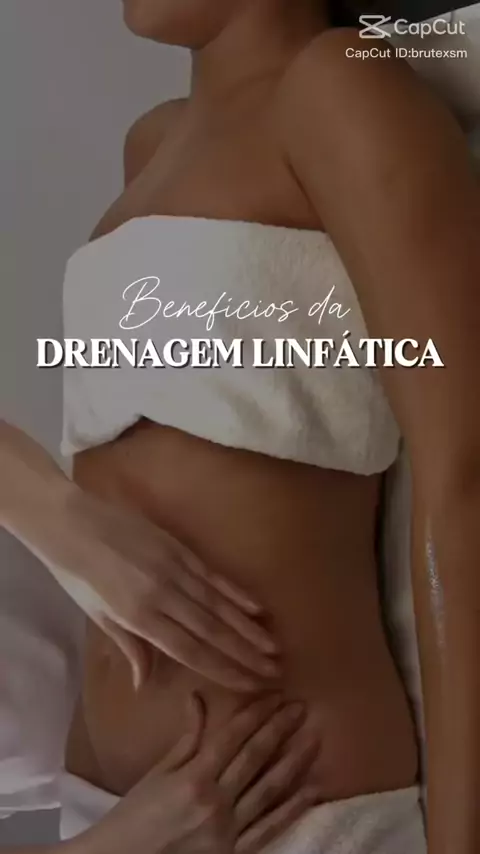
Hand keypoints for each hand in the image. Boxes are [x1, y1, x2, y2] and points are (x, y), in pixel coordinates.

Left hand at [42, 483, 279, 691]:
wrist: (71, 523)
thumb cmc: (77, 574)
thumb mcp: (98, 615)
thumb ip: (129, 646)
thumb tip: (145, 683)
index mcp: (139, 617)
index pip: (190, 650)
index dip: (223, 669)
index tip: (249, 684)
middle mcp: (163, 596)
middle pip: (211, 631)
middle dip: (245, 654)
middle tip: (274, 671)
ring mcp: (174, 569)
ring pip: (218, 604)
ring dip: (248, 628)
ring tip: (273, 647)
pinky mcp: (179, 548)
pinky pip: (213, 576)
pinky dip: (236, 593)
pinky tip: (256, 608)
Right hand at [80, 693, 319, 853]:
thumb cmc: (135, 816)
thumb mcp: (158, 772)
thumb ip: (186, 738)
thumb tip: (198, 697)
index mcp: (193, 777)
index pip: (232, 737)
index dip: (255, 714)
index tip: (274, 695)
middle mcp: (214, 802)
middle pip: (254, 758)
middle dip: (279, 730)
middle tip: (301, 707)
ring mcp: (228, 831)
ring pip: (268, 790)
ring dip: (294, 763)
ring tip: (315, 739)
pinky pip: (268, 829)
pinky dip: (291, 809)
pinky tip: (311, 791)